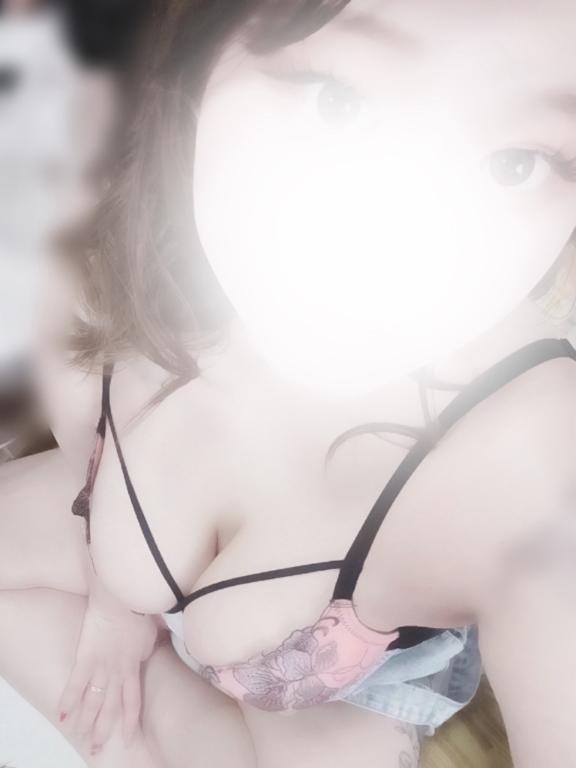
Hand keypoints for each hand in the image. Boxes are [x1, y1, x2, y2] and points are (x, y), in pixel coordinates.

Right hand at [57, 601, 157, 753]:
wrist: (123, 596)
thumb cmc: (141, 608)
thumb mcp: (152, 633)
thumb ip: (149, 648)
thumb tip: (150, 651)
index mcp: (134, 666)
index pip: (133, 701)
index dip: (130, 721)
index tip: (127, 737)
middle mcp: (118, 672)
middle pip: (110, 707)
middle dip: (104, 729)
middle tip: (97, 747)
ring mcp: (101, 666)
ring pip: (93, 701)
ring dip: (86, 721)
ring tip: (80, 736)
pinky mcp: (85, 656)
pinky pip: (75, 683)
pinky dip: (68, 700)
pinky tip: (62, 715)